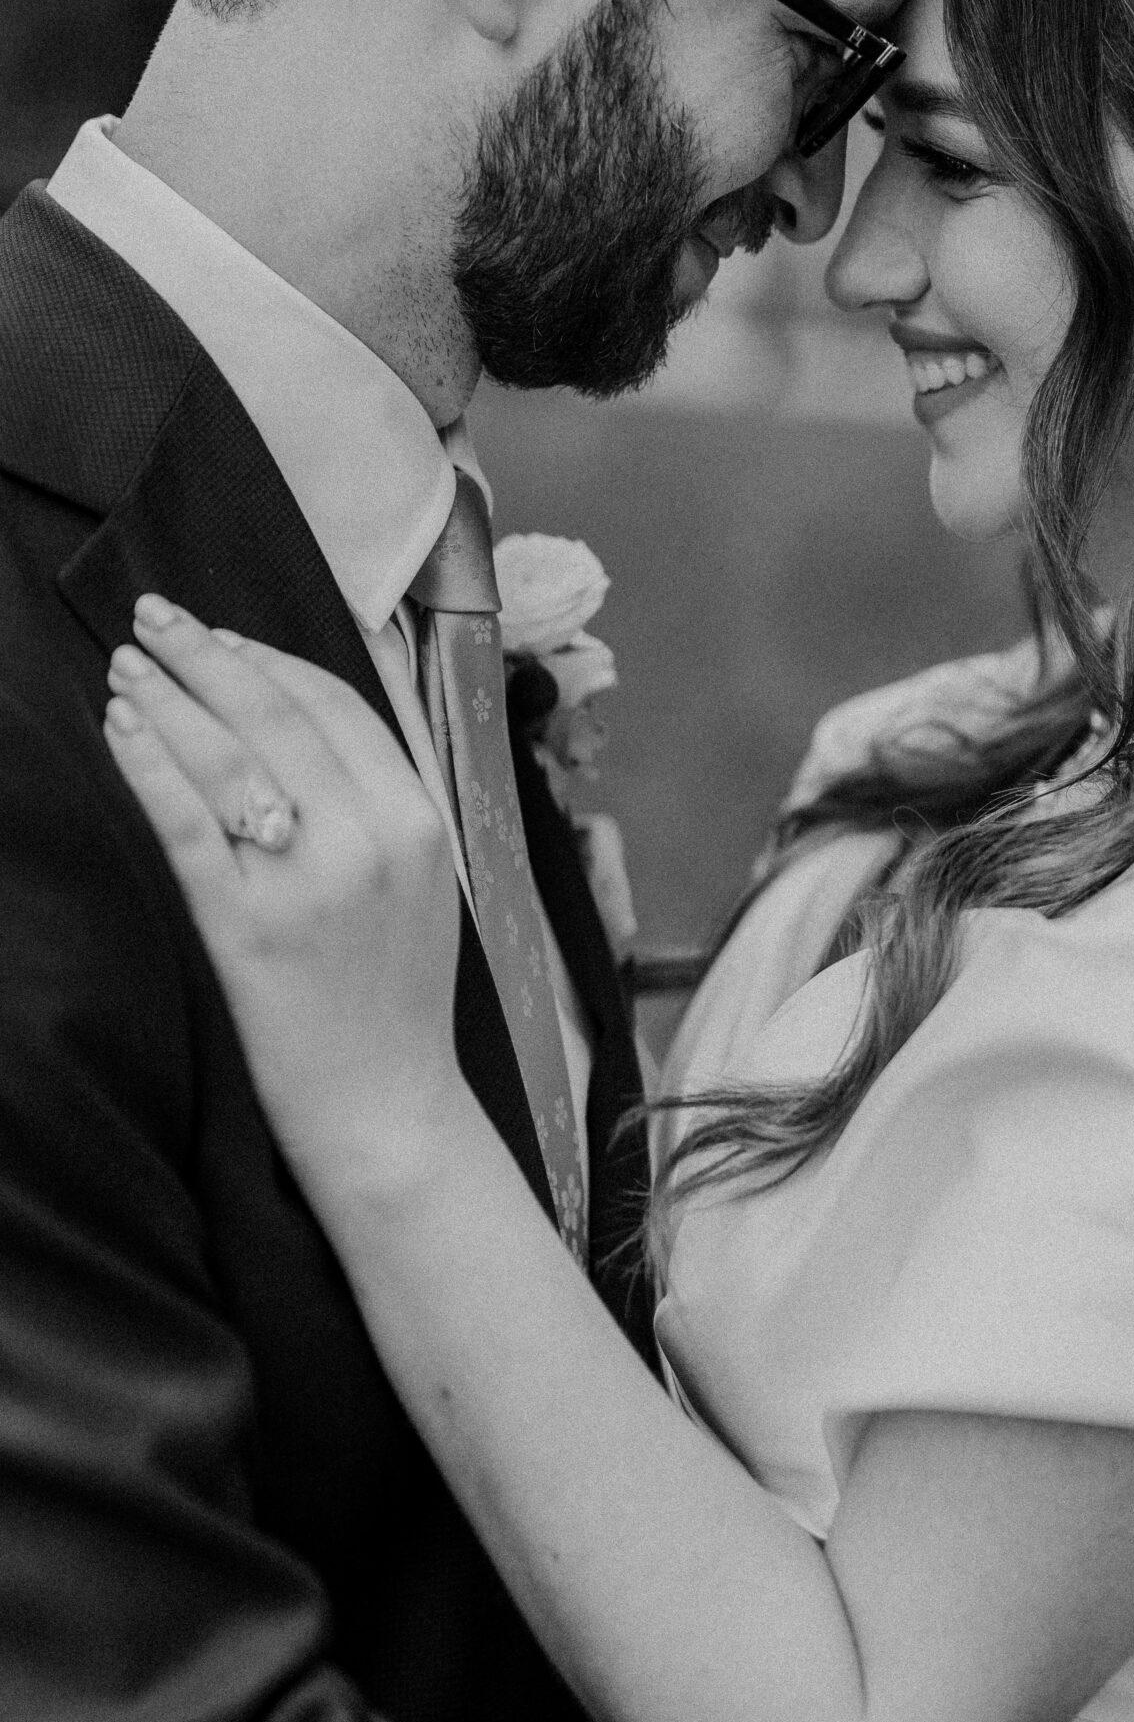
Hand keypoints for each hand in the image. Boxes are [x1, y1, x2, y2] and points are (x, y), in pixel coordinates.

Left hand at [104, 595, 465, 1211]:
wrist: (386, 1106)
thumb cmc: (396, 998)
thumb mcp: (423, 881)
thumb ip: (383, 801)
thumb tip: (314, 719)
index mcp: (420, 819)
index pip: (339, 705)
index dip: (271, 659)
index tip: (222, 634)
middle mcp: (371, 838)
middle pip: (276, 713)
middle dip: (207, 654)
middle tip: (155, 616)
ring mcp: (309, 882)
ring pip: (226, 757)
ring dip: (167, 697)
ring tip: (126, 664)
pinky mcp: (248, 927)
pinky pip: (187, 822)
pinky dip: (151, 764)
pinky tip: (123, 728)